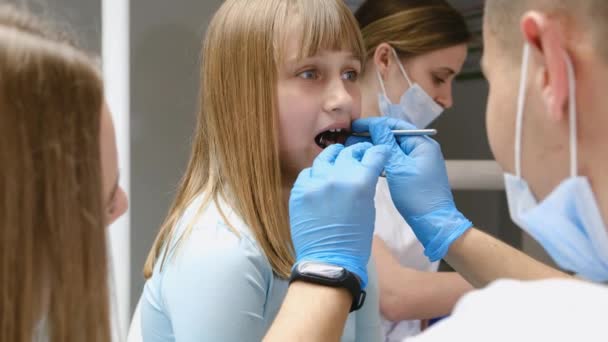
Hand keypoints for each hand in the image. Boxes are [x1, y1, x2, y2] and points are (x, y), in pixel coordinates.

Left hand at [289, 143, 389, 287]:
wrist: (329, 261)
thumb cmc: (355, 240)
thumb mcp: (369, 208)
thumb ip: (365, 185)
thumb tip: (363, 171)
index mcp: (360, 182)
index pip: (372, 155)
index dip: (377, 152)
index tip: (377, 153)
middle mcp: (337, 177)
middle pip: (349, 152)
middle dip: (357, 153)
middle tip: (360, 155)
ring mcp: (315, 182)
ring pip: (326, 157)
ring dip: (335, 157)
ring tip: (338, 159)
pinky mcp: (299, 191)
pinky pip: (308, 173)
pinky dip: (316, 174)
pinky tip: (320, 179)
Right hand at [347, 117, 471, 260]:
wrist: (433, 223)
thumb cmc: (417, 196)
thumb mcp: (398, 167)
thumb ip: (385, 144)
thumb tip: (375, 125)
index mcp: (422, 143)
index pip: (394, 125)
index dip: (372, 124)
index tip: (354, 126)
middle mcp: (421, 149)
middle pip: (393, 136)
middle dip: (371, 136)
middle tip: (350, 139)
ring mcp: (418, 162)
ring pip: (392, 149)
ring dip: (375, 148)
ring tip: (355, 149)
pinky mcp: (413, 173)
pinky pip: (395, 161)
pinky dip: (382, 160)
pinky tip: (368, 162)